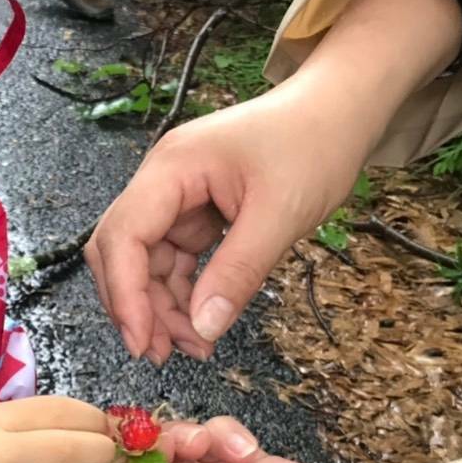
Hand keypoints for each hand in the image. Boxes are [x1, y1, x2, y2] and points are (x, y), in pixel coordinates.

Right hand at [86, 0, 461, 363]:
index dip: (125, 294)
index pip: (123, 236)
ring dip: (161, 307)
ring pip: (146, 263)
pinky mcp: (195, 211)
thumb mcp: (280, 214)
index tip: (142, 341)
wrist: (340, 109)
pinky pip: (174, 260)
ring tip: (195, 347)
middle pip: (121, 251)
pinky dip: (183, 294)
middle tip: (164, 353)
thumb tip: (203, 330)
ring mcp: (177, 197)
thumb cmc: (314, 144)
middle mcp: (163, 181)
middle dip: (136, 305)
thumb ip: (238, 273)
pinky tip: (201, 323)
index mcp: (172, 169)